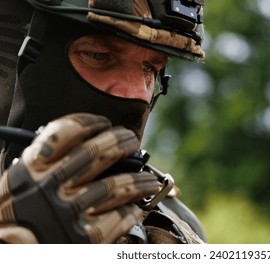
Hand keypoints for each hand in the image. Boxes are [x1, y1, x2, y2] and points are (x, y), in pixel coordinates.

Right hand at [0, 113, 159, 242]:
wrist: (13, 254)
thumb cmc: (20, 216)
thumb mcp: (19, 185)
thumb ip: (45, 164)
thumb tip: (84, 142)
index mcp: (31, 170)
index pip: (65, 132)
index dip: (89, 123)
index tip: (103, 124)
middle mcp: (50, 187)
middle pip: (97, 154)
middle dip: (121, 142)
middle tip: (131, 140)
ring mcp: (68, 212)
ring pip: (116, 186)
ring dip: (140, 181)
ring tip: (150, 180)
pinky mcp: (84, 238)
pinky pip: (119, 216)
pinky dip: (133, 211)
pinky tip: (138, 209)